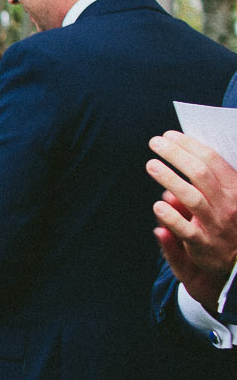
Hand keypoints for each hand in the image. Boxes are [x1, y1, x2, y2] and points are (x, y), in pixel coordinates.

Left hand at [149, 130, 236, 310]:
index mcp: (236, 189)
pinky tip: (158, 204)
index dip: (190, 145)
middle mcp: (228, 204)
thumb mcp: (226, 196)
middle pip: (201, 174)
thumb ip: (208, 178)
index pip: (213, 160)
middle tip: (155, 142)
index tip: (169, 135)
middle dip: (177, 155)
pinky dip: (172, 216)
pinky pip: (186, 229)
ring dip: (170, 179)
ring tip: (151, 164)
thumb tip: (184, 158)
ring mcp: (216, 224)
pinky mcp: (203, 244)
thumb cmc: (226, 219)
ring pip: (192, 198)